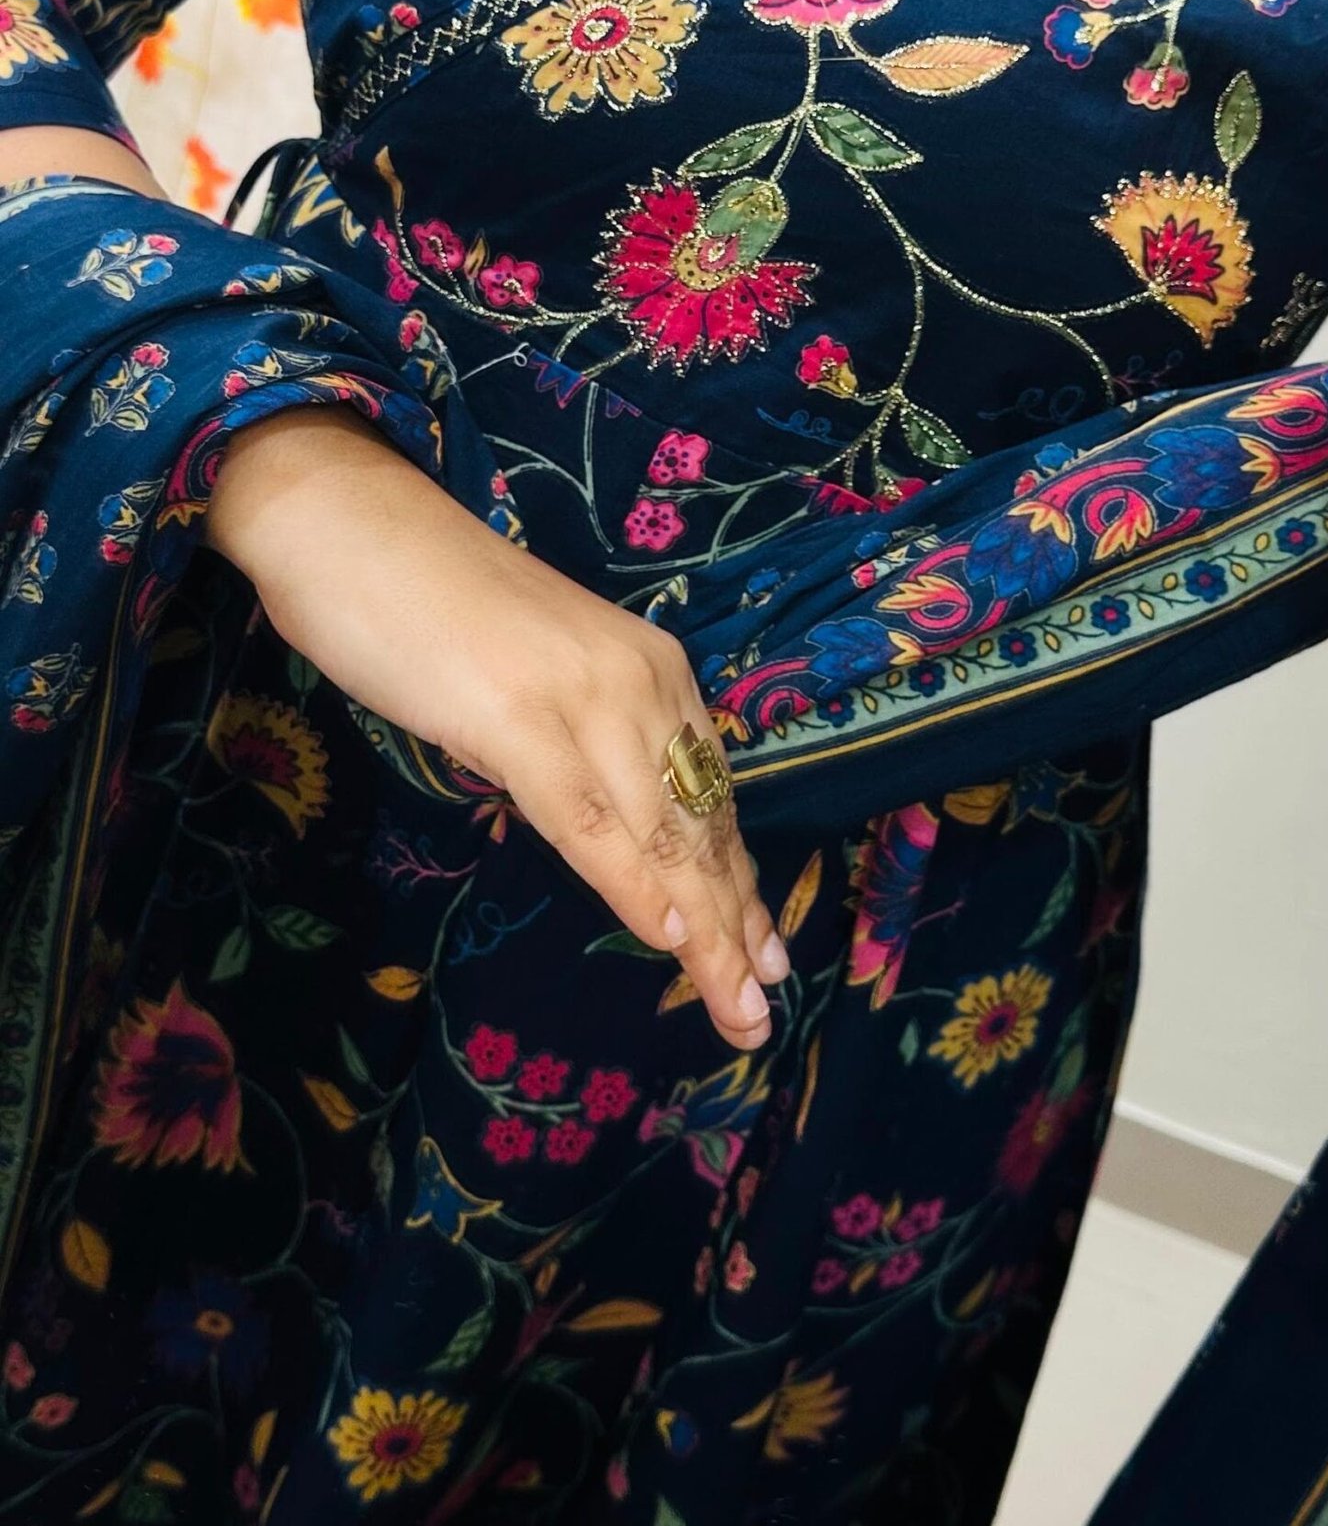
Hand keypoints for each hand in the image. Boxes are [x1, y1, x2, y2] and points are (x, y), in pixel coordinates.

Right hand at [208, 409, 789, 1049]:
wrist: (351, 524)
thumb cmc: (429, 602)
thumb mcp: (535, 677)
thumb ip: (582, 740)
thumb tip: (610, 822)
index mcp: (649, 666)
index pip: (709, 794)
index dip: (738, 881)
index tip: (766, 956)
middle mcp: (639, 678)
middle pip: (699, 823)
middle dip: (736, 924)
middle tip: (761, 1012)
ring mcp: (584, 695)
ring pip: (661, 833)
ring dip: (704, 930)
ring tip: (734, 1007)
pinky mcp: (520, 716)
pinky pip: (590, 821)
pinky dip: (634, 885)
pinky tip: (669, 939)